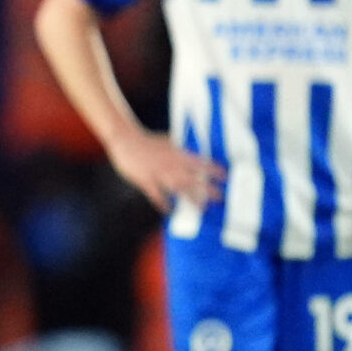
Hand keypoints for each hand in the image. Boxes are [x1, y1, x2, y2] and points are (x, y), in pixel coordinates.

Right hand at [107, 130, 223, 213]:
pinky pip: (157, 195)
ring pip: (179, 189)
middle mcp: (171, 165)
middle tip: (220, 198)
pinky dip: (163, 204)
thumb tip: (192, 153)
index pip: (201, 162)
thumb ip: (180, 150)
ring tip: (201, 208)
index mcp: (177, 153)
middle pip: (194, 179)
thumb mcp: (167, 141)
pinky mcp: (146, 180)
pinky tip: (169, 211)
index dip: (214, 170)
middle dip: (208, 189)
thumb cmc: (146, 140)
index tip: (225, 177)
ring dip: (191, 199)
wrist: (126, 140)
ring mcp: (159, 173)